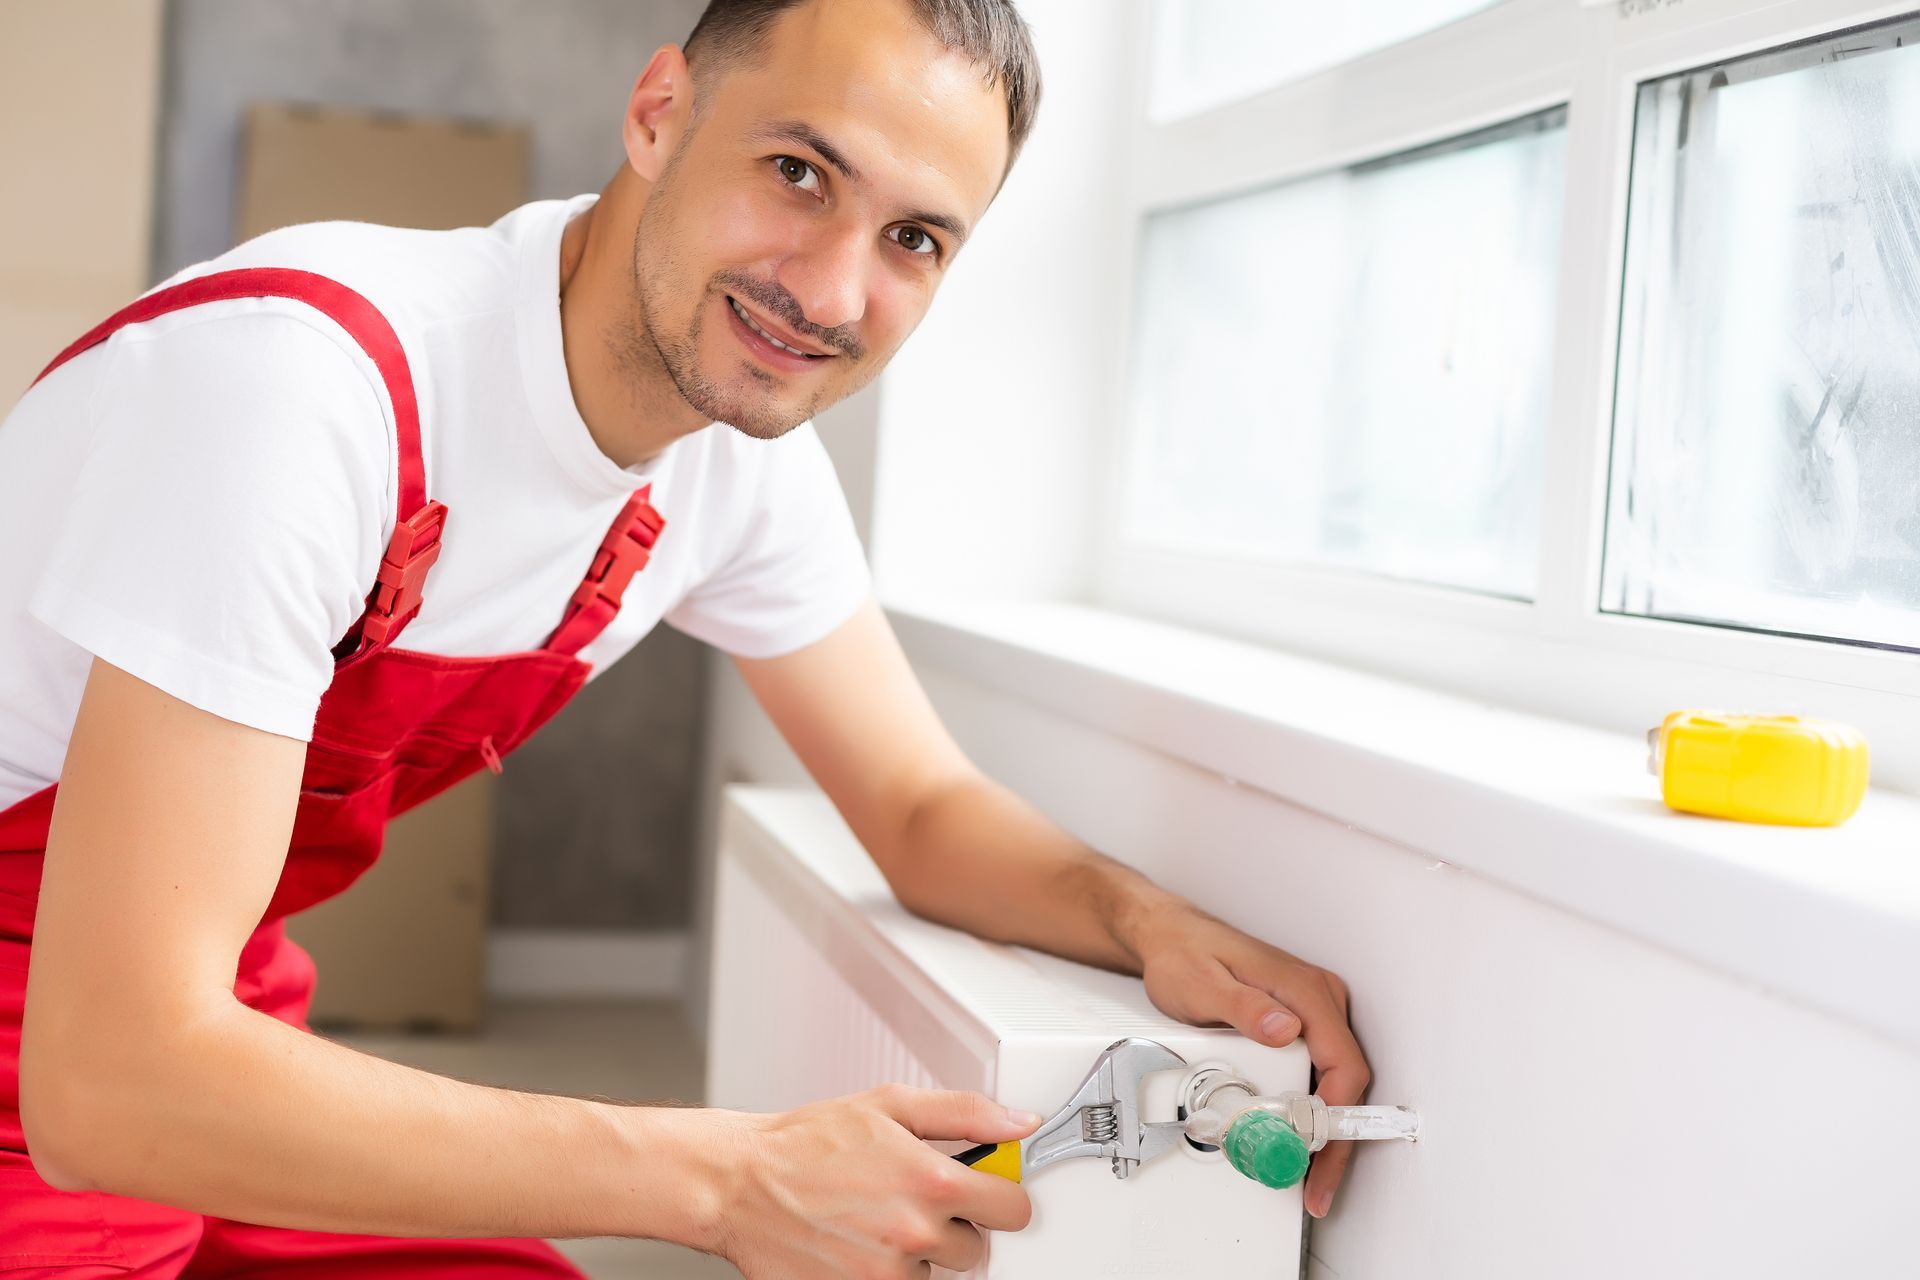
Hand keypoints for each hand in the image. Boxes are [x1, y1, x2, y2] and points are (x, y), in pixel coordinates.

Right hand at [708, 1085, 1037, 1278]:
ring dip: (914, 1253)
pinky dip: (882, 1272)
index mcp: (933, 1183)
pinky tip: (857, 1243)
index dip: (1001, 1197)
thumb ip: (966, 1114)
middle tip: (909, 1199)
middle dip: (952, 1226)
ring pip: (933, 1273)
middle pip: (976, 1249)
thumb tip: (1020, 1123)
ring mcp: (887, 1275)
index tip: (987, 1193)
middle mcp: (916, 1235)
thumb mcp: (891, 1105)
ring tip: (873, 1218)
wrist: (742, 1184)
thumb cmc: (808, 1143)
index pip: (1014, 1210)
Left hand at [1131, 904, 1368, 1218]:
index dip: (1338, 1119)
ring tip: (1303, 1171)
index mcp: (1305, 991)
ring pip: (1334, 1080)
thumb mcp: (1205, 984)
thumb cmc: (1184, 954)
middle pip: (1346, 1081)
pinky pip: (1316, 1071)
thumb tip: (1287, 1028)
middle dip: (1333, 1139)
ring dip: (1322, 1129)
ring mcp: (1310, 1011)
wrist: (1168, 937)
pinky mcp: (1297, 1022)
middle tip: (1314, 1184)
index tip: (1320, 1156)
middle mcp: (1318, 999)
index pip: (1345, 1065)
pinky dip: (1308, 1109)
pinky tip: (1292, 1135)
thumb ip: (1245, 1007)